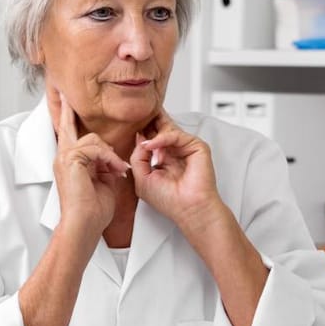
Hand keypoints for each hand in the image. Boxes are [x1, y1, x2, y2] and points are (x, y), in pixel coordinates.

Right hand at [52, 92, 129, 245]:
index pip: (67, 134)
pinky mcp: (70, 160)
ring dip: (110, 155)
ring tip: (119, 171)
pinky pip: (95, 148)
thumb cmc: (93, 211)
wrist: (84, 225)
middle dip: (71, 112)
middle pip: (70, 127)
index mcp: (69, 162)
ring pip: (92, 139)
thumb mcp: (103, 182)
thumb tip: (112, 157)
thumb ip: (104, 165)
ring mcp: (64, 157)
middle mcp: (63, 157)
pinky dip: (110, 159)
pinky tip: (116, 171)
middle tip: (67, 97)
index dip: (66, 116)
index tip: (65, 100)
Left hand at [130, 111, 221, 230]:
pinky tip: (152, 144)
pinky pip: (177, 135)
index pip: (152, 138)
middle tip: (136, 117)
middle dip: (149, 122)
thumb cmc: (169, 200)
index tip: (128, 126)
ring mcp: (186, 148)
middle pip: (162, 128)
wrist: (188, 208)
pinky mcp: (197, 147)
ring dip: (154, 134)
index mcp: (163, 159)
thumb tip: (140, 138)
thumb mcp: (141, 177)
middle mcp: (175, 152)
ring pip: (168, 129)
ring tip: (145, 141)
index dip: (142, 131)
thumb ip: (138, 156)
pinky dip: (163, 138)